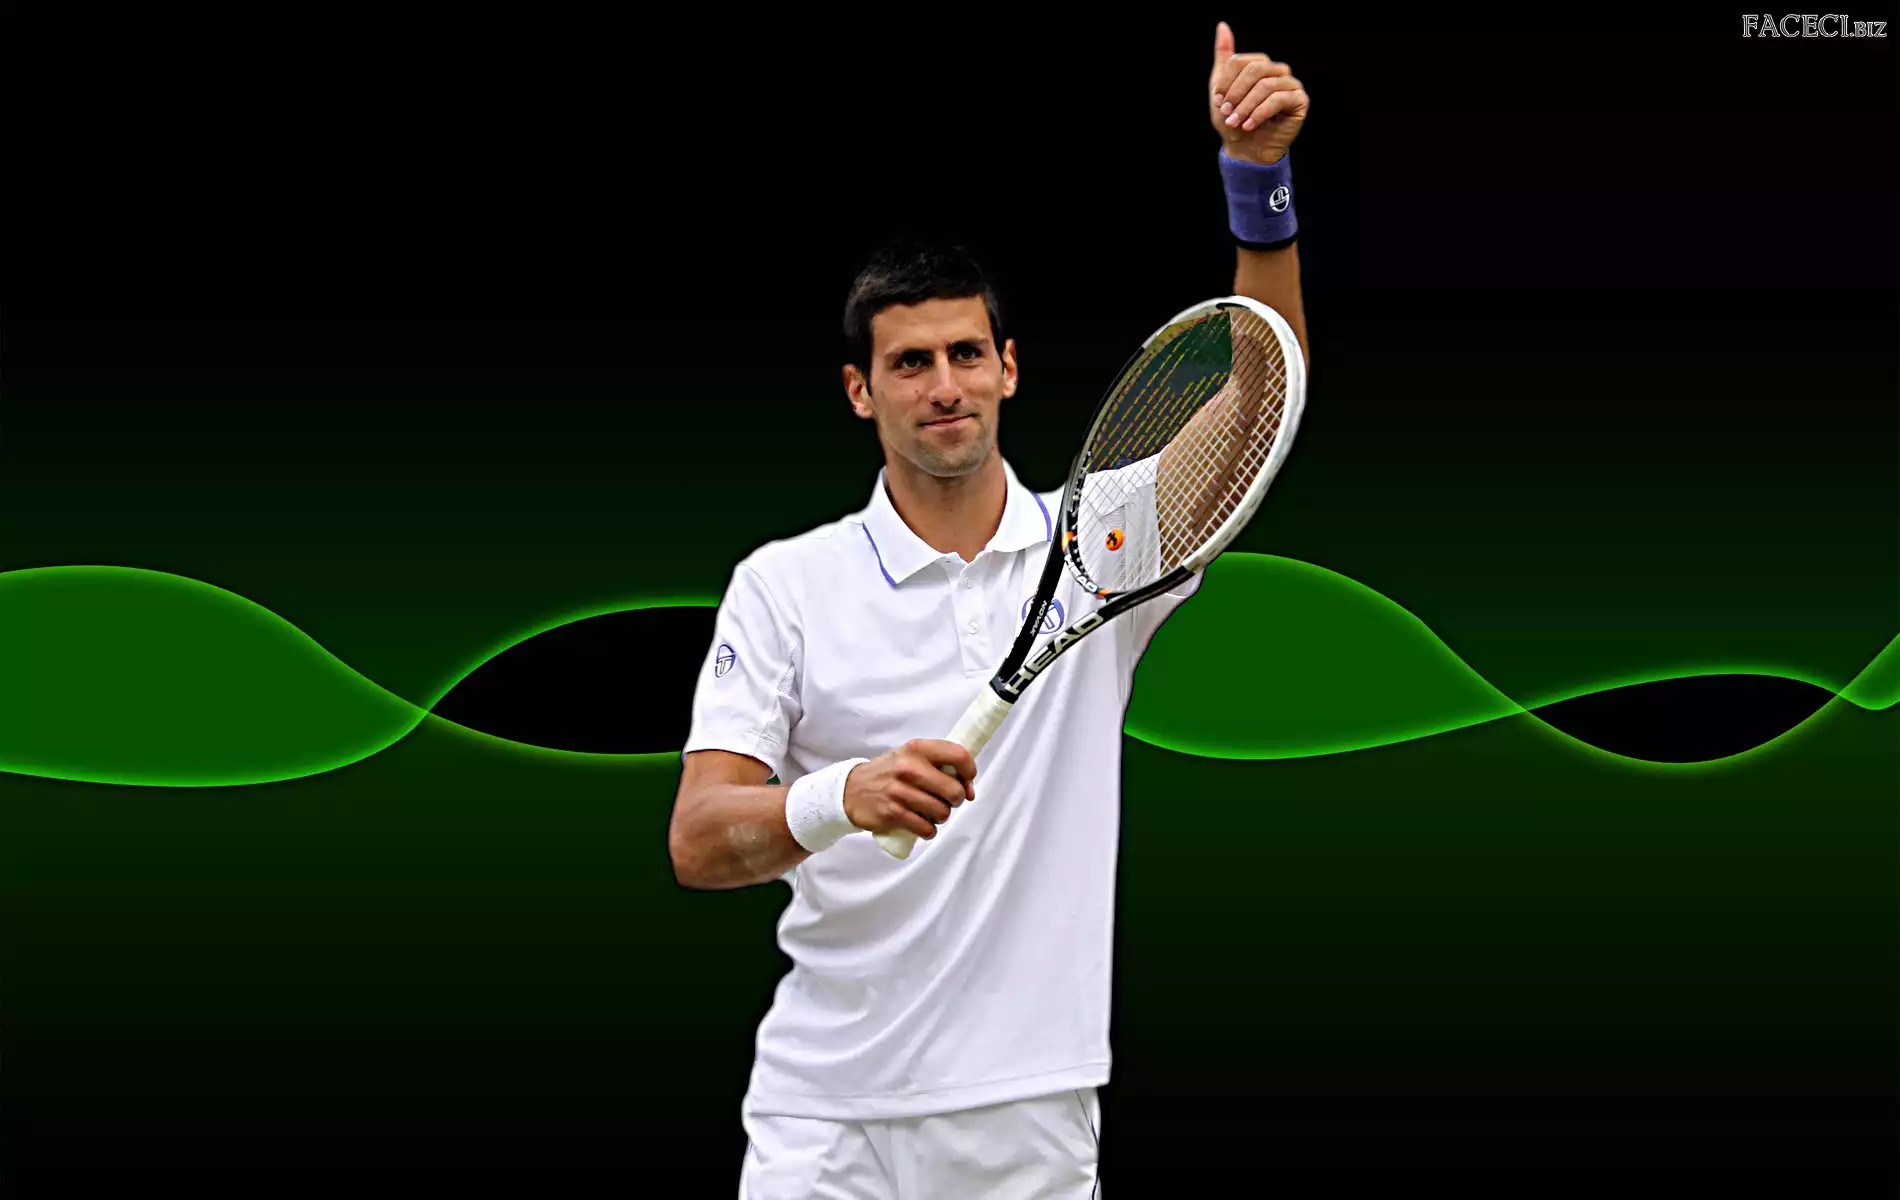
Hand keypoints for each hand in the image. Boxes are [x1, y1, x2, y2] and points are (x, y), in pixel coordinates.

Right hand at [843, 739, 976, 841]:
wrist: (851, 790)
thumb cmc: (889, 773)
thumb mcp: (910, 757)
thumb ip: (940, 766)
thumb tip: (969, 790)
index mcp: (917, 749)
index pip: (958, 755)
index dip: (970, 771)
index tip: (966, 782)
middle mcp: (909, 768)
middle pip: (954, 791)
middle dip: (956, 800)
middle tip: (945, 800)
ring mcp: (899, 791)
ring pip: (942, 812)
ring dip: (941, 816)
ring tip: (930, 812)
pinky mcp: (892, 813)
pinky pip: (926, 828)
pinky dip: (928, 831)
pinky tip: (922, 825)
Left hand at [1208, 21, 1307, 164]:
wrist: (1246, 149)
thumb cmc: (1234, 121)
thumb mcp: (1222, 89)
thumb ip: (1224, 58)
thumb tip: (1222, 26)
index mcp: (1260, 65)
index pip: (1242, 61)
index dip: (1227, 81)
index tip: (1218, 101)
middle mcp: (1278, 71)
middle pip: (1255, 70)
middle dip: (1237, 94)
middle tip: (1227, 113)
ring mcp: (1291, 84)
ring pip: (1266, 85)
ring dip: (1246, 106)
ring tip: (1236, 122)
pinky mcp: (1299, 101)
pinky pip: (1279, 99)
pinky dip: (1260, 113)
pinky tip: (1250, 125)